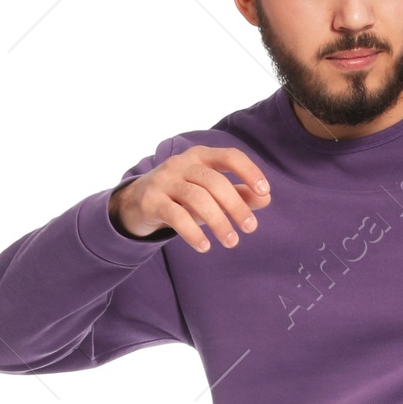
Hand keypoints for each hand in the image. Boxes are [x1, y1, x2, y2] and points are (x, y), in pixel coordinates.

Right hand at [110, 146, 271, 250]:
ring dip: (218, 221)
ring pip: (197, 198)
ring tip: (231, 242)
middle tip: (250, 228)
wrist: (137, 202)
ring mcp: (164, 180)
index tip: (264, 192)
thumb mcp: (210, 194)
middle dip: (236, 205)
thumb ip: (237, 193)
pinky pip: (176, 216)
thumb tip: (265, 198)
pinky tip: (205, 247)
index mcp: (201, 156)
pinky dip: (193, 233)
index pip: (229, 156)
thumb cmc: (182, 195)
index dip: (249, 171)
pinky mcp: (151, 200)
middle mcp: (182, 164)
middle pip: (214, 181)